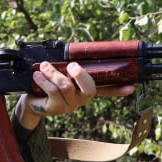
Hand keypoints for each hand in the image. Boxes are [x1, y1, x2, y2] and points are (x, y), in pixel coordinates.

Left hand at [15, 62, 134, 128]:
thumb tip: (71, 53)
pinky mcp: (56, 108)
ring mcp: (69, 105)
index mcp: (85, 89)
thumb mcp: (60, 74)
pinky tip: (37, 75)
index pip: (105, 90)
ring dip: (53, 73)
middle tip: (71, 65)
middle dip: (81, 75)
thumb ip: (68, 67)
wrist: (31, 103)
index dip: (118, 89)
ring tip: (44, 66)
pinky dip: (44, 80)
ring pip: (66, 86)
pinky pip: (52, 91)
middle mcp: (80, 99)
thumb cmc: (46, 85)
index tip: (131, 88)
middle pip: (90, 89)